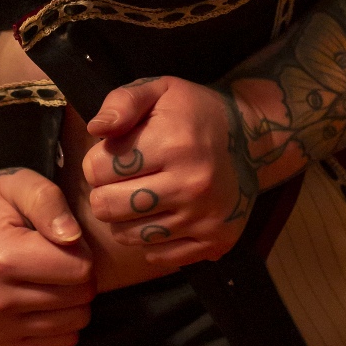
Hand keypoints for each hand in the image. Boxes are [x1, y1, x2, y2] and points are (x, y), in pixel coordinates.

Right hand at [0, 167, 93, 345]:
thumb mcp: (19, 183)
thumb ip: (49, 202)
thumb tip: (72, 237)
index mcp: (1, 260)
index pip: (80, 269)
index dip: (81, 249)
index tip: (60, 237)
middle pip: (80, 297)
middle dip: (79, 273)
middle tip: (55, 254)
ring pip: (76, 322)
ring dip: (72, 297)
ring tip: (48, 273)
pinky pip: (62, 340)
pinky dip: (61, 318)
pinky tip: (42, 294)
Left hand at [82, 77, 256, 270]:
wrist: (250, 140)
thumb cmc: (194, 113)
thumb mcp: (159, 90)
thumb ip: (122, 103)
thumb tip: (96, 129)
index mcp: (173, 143)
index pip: (96, 169)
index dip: (98, 161)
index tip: (116, 156)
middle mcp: (191, 184)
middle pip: (107, 207)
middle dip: (105, 192)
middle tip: (123, 180)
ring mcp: (205, 217)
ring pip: (128, 236)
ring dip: (125, 218)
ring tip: (141, 196)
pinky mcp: (216, 241)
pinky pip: (158, 255)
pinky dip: (152, 240)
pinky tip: (163, 215)